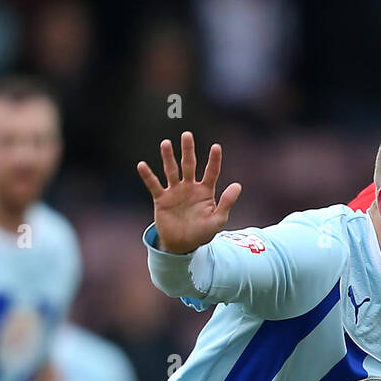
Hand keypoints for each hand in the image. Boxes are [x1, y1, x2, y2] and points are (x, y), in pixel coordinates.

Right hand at [137, 132, 241, 254]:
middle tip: (187, 135)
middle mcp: (190, 187)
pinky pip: (154, 185)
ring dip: (168, 157)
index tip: (216, 147)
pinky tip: (142, 165)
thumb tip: (238, 185)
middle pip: (189, 165)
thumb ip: (226, 203)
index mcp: (205, 191)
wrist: (182, 246)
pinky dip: (148, 176)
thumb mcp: (217, 221)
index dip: (214, 160)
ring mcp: (175, 191)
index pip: (211, 172)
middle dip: (188, 150)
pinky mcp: (162, 199)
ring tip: (166, 143)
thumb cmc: (202, 233)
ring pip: (171, 170)